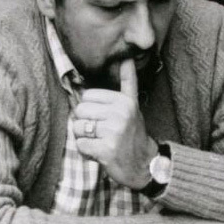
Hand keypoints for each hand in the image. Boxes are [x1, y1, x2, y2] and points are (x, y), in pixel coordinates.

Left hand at [73, 59, 155, 188]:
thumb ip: (128, 82)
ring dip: (84, 139)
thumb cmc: (134, 134)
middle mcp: (120, 114)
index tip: (102, 119)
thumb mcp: (133, 106)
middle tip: (99, 133)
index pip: (87, 96)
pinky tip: (98, 154)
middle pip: (80, 111)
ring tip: (99, 143)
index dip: (89, 110)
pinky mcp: (107, 150)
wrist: (145, 165)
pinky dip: (86, 152)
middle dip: (84, 124)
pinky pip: (81, 145)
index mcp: (124, 101)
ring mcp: (114, 132)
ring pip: (78, 128)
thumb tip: (127, 58)